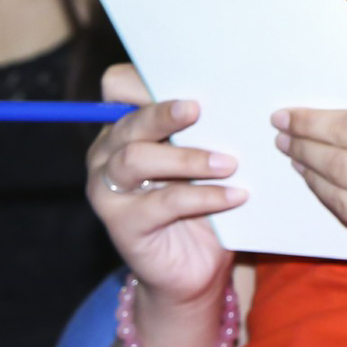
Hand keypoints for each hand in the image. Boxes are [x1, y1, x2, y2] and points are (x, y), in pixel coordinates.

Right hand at [85, 64, 242, 304]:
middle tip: (199, 109)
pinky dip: (203, 196)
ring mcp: (109, 190)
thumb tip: (238, 90)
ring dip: (187, 158)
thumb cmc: (206, 198)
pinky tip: (235, 196)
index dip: (143, 80)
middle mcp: (108, 153)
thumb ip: (209, 126)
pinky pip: (162, 203)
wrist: (196, 266)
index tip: (185, 80)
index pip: (119, 87)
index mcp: (128, 126)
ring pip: (135, 159)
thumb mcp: (207, 157)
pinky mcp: (123, 225)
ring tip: (229, 163)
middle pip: (128, 122)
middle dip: (163, 113)